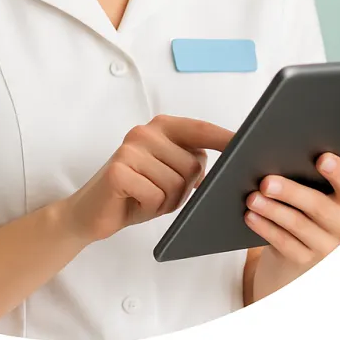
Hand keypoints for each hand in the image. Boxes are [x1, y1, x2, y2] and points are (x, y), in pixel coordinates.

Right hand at [58, 115, 233, 243]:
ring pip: (177, 184)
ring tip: (145, 197)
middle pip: (193, 165)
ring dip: (166, 201)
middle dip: (183, 189)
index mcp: (160, 127)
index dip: (225, 138)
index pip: (200, 129)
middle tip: (159, 192)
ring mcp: (130, 149)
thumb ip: (192, 163)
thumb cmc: (136, 193)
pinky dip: (150, 207)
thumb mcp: (169, 175)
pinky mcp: (119, 170)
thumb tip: (228, 166)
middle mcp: (145, 132)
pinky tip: (134, 202)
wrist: (91, 212)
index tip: (249, 144)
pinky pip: (156, 196)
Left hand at [246, 153, 339, 300]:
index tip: (322, 158)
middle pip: (319, 206)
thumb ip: (314, 174)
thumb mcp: (318, 192)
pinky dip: (265, 227)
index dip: (339, 173)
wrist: (299, 252)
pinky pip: (283, 243)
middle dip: (291, 192)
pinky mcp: (304, 261)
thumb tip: (294, 151)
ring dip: (272, 210)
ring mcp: (326, 247)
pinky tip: (251, 216)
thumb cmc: (307, 208)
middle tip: (266, 181)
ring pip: (297, 225)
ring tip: (252, 198)